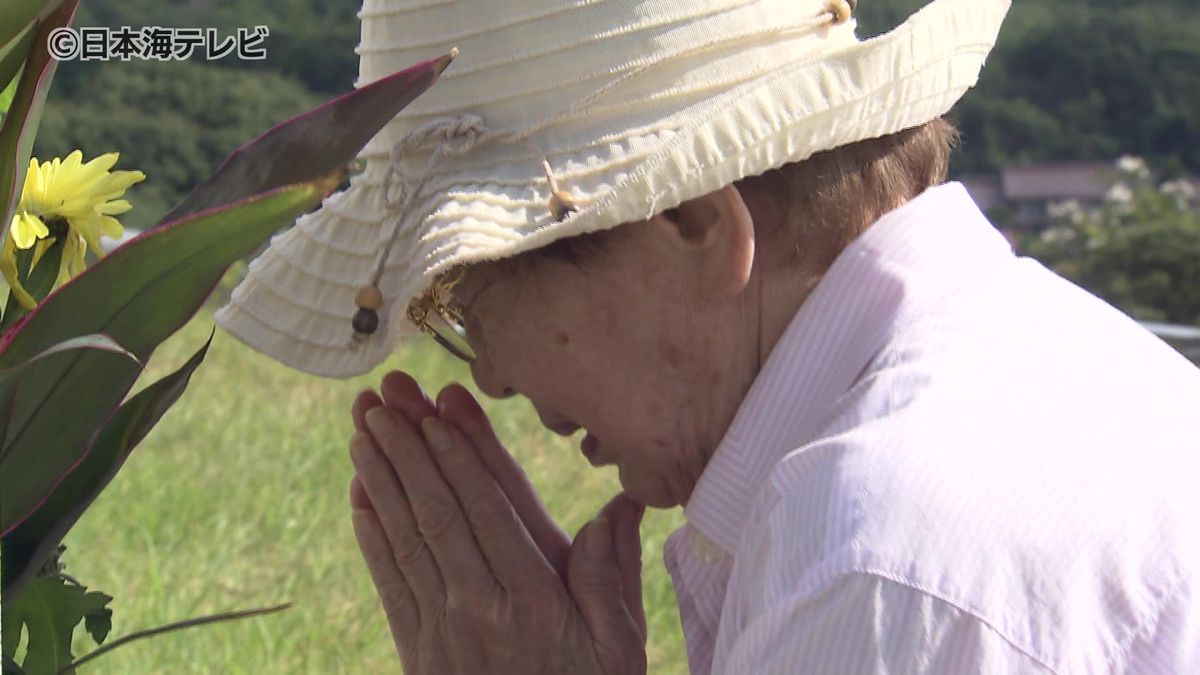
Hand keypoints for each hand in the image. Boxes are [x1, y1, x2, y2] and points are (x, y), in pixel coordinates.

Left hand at [348, 371, 646, 673]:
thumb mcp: (620, 649)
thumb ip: (613, 578)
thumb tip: (618, 506)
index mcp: (535, 602)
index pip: (489, 510)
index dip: (460, 455)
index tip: (436, 409)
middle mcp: (481, 609)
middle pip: (438, 512)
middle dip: (407, 448)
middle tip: (381, 398)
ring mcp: (442, 631)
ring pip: (406, 538)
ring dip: (380, 478)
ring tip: (361, 429)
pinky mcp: (418, 651)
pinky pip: (388, 582)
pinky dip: (370, 535)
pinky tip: (359, 496)